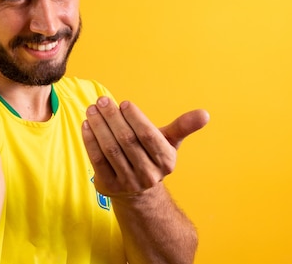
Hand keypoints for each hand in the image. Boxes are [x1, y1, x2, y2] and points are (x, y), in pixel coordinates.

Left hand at [81, 97, 208, 196]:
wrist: (139, 192)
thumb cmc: (153, 156)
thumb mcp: (170, 142)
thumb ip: (183, 126)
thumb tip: (205, 114)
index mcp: (166, 161)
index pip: (149, 136)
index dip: (136, 119)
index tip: (125, 103)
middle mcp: (148, 175)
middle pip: (127, 141)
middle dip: (113, 118)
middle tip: (103, 100)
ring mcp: (127, 182)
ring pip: (110, 149)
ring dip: (99, 126)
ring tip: (92, 109)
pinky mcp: (108, 186)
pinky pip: (97, 160)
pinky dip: (90, 141)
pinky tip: (86, 125)